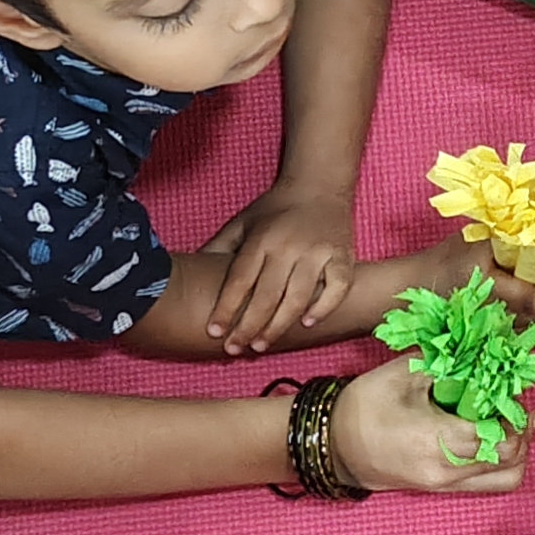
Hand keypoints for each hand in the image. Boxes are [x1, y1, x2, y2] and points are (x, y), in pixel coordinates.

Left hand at [203, 181, 357, 354]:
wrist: (320, 185)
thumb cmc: (276, 209)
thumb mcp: (243, 222)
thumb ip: (219, 247)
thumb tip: (191, 270)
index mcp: (261, 239)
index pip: (240, 280)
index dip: (226, 308)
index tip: (214, 332)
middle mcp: (289, 246)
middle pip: (266, 295)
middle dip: (248, 326)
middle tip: (235, 349)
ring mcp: (318, 252)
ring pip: (298, 297)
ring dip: (279, 325)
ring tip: (261, 345)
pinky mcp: (343, 255)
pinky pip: (337, 287)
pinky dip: (324, 307)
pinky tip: (307, 323)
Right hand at [327, 349, 534, 493]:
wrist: (333, 445)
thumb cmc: (364, 406)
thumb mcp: (405, 373)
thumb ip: (449, 364)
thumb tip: (484, 353)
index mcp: (438, 440)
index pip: (502, 438)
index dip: (517, 415)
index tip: (513, 392)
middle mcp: (447, 471)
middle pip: (511, 461)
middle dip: (523, 432)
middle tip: (518, 406)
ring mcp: (445, 485)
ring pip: (505, 479)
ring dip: (517, 451)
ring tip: (512, 423)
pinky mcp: (442, 489)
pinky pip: (487, 482)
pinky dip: (500, 462)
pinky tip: (493, 435)